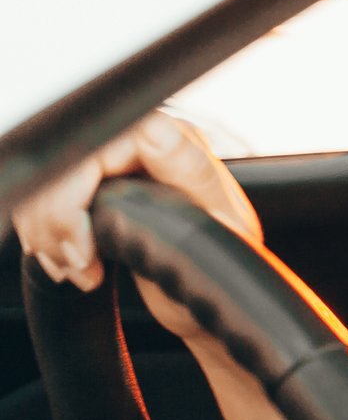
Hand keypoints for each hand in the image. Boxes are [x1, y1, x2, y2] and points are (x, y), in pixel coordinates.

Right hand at [9, 111, 261, 339]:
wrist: (219, 289)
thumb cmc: (228, 258)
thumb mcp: (219, 219)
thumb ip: (188, 171)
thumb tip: (153, 129)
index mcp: (172, 138)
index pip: (89, 150)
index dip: (71, 199)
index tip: (83, 249)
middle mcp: (142, 143)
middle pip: (61, 169)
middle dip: (57, 224)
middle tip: (80, 266)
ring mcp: (119, 165)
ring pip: (47, 187)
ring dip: (50, 235)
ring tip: (80, 270)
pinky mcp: (101, 188)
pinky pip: (49, 203)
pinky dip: (49, 238)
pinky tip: (73, 264)